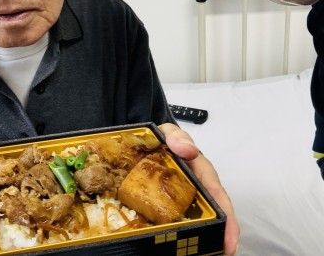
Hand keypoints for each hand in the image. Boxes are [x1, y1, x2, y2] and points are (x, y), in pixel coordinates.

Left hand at [159, 123, 239, 255]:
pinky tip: (181, 248)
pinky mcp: (172, 204)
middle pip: (214, 214)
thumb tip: (186, 149)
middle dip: (221, 235)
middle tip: (223, 254)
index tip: (230, 241)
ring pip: (200, 220)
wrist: (146, 143)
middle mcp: (198, 188)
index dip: (227, 219)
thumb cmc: (164, 139)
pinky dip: (185, 234)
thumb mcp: (168, 133)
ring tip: (204, 255)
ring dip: (204, 238)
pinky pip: (180, 220)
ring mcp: (187, 198)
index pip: (217, 196)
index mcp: (201, 172)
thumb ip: (176, 136)